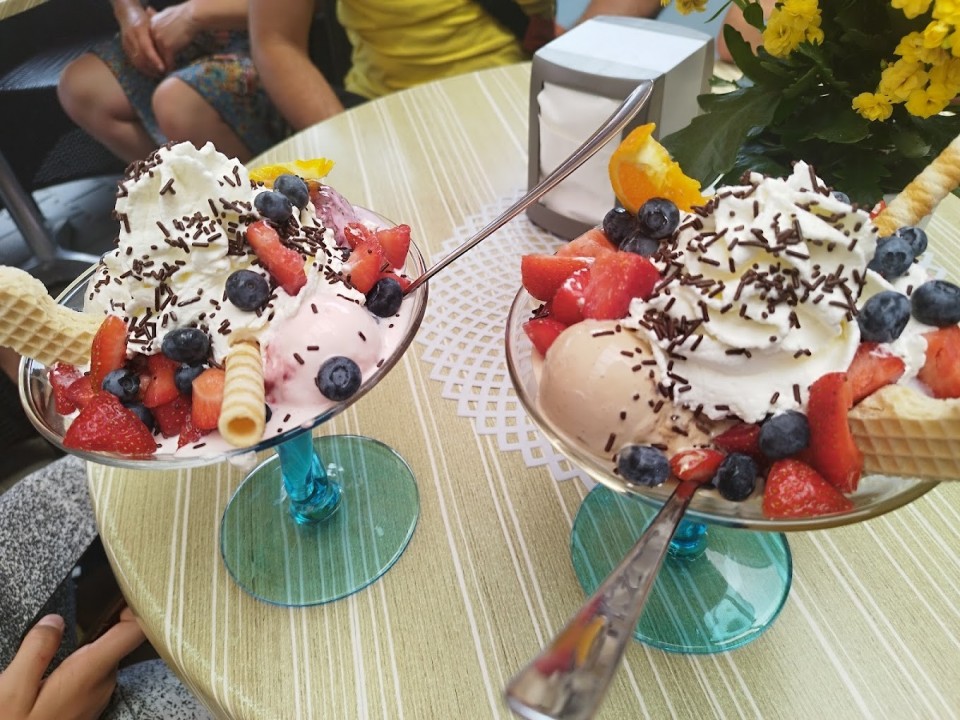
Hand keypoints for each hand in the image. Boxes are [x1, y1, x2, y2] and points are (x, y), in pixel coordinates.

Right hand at [0, 609, 146, 719]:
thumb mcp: (12, 689)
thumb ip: (36, 650)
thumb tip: (54, 621)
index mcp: (89, 673)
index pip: (135, 631)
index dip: (138, 604)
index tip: (130, 587)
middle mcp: (102, 684)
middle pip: (120, 640)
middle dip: (105, 623)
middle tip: (90, 606)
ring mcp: (97, 697)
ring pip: (104, 657)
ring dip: (90, 644)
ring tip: (71, 633)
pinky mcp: (87, 705)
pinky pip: (92, 673)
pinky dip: (82, 662)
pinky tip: (60, 664)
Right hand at [116, 2, 165, 75]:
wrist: (126, 13)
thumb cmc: (144, 18)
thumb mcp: (153, 24)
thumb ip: (159, 36)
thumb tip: (171, 51)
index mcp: (139, 29)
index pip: (146, 49)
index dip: (155, 60)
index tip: (164, 68)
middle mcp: (131, 37)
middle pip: (141, 58)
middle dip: (152, 68)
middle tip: (164, 73)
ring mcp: (126, 43)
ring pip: (136, 62)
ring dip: (148, 70)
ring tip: (159, 74)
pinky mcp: (125, 48)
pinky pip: (133, 62)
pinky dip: (142, 68)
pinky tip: (151, 71)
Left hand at [150, 3, 199, 72]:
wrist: (192, 16)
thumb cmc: (183, 14)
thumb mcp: (165, 13)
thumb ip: (156, 16)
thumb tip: (149, 10)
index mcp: (151, 25)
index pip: (149, 42)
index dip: (154, 51)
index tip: (156, 58)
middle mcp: (152, 32)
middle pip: (152, 51)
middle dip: (156, 60)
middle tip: (159, 69)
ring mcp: (159, 40)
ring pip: (159, 58)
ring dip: (162, 66)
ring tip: (165, 72)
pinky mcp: (167, 47)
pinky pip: (167, 61)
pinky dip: (170, 67)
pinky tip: (172, 70)